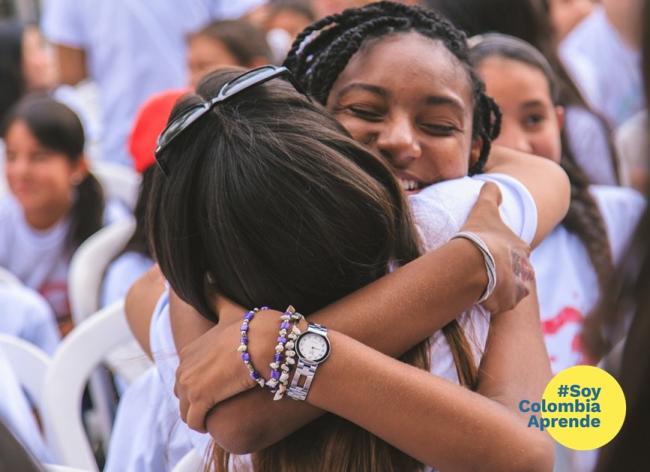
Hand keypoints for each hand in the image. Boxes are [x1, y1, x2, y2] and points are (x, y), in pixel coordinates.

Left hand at [174, 297, 282, 431]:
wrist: (265, 343)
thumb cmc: (253, 327)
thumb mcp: (230, 309)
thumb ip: (216, 296)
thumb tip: (207, 277)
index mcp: (190, 349)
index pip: (187, 373)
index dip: (202, 381)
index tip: (218, 384)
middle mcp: (185, 366)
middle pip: (183, 392)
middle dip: (198, 399)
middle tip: (219, 401)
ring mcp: (190, 383)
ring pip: (187, 409)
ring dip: (200, 413)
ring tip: (218, 412)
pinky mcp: (200, 400)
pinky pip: (195, 421)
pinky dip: (203, 423)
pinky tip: (216, 421)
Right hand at [460, 183, 534, 313]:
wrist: (477, 262)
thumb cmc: (480, 235)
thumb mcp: (484, 208)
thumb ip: (490, 194)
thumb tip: (491, 182)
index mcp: (522, 248)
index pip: (517, 251)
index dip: (503, 252)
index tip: (490, 253)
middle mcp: (525, 269)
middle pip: (517, 273)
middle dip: (506, 273)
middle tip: (486, 272)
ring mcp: (518, 289)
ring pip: (512, 291)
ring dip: (501, 290)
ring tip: (482, 287)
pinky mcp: (507, 304)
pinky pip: (501, 305)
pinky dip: (492, 303)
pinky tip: (479, 298)